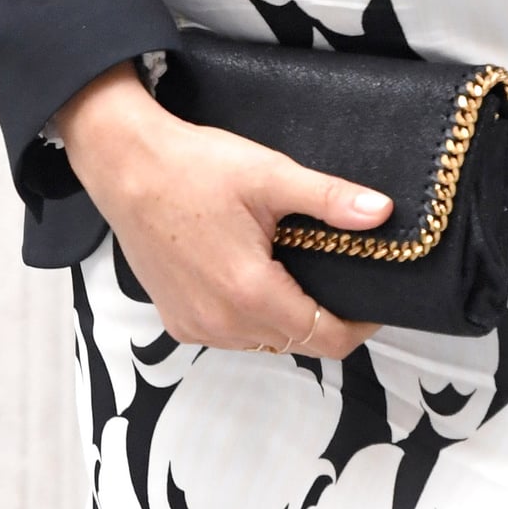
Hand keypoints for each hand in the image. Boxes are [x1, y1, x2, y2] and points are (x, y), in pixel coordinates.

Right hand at [52, 65, 387, 356]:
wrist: (126, 166)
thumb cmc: (193, 167)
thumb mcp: (270, 175)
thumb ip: (329, 198)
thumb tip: (381, 212)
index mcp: (250, 292)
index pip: (326, 338)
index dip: (359, 326)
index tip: (373, 302)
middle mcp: (221, 322)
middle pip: (297, 342)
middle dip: (325, 317)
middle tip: (337, 272)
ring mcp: (195, 325)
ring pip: (264, 339)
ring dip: (286, 316)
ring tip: (294, 267)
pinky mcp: (176, 321)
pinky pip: (231, 333)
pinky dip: (251, 315)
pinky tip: (252, 274)